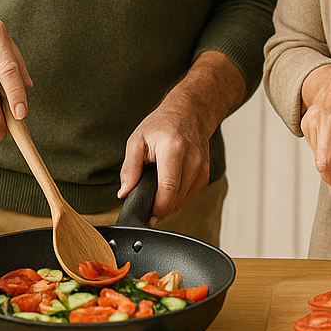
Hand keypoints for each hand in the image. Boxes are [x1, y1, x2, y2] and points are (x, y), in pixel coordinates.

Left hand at [117, 50, 244, 223]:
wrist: (188, 114)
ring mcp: (202, 169)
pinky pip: (188, 196)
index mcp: (174, 150)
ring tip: (154, 194)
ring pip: (183, 201)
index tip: (146, 216)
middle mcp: (192, 160)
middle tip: (145, 209)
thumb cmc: (162, 125)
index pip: (168, 189)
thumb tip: (124, 192)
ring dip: (167, 205)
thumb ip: (130, 168)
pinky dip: (176, 198)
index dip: (157, 208)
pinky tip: (166, 189)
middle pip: (176, 199)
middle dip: (159, 209)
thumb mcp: (137, 140)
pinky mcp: (205, 175)